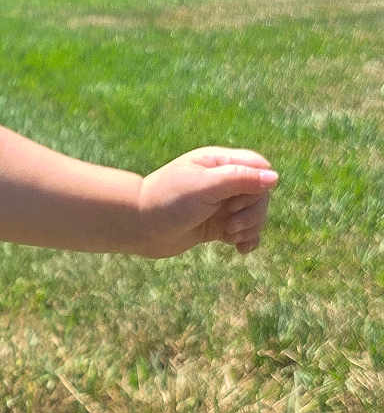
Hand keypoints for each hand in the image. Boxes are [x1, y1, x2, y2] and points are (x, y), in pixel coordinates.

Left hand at [136, 147, 278, 257]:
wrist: (137, 227)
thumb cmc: (167, 201)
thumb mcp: (204, 186)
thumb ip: (239, 179)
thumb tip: (275, 178)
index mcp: (218, 162)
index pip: (259, 167)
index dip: (258, 187)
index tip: (237, 201)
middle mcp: (221, 182)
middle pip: (260, 194)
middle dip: (253, 212)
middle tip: (230, 224)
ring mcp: (219, 205)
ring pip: (254, 215)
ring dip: (249, 227)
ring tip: (230, 236)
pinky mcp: (215, 226)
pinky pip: (243, 232)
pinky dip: (246, 240)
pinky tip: (241, 249)